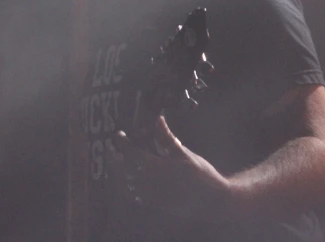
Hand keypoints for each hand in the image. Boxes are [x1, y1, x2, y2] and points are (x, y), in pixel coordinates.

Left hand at [105, 115, 232, 220]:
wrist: (213, 200)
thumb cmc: (202, 175)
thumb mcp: (185, 154)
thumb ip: (167, 138)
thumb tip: (158, 120)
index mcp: (158, 168)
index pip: (131, 154)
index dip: (122, 144)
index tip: (118, 134)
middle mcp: (151, 183)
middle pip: (123, 170)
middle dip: (114, 158)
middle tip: (111, 147)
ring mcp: (151, 196)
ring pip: (125, 184)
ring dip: (117, 172)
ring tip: (116, 160)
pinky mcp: (154, 204)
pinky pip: (133, 196)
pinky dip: (125, 186)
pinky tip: (126, 179)